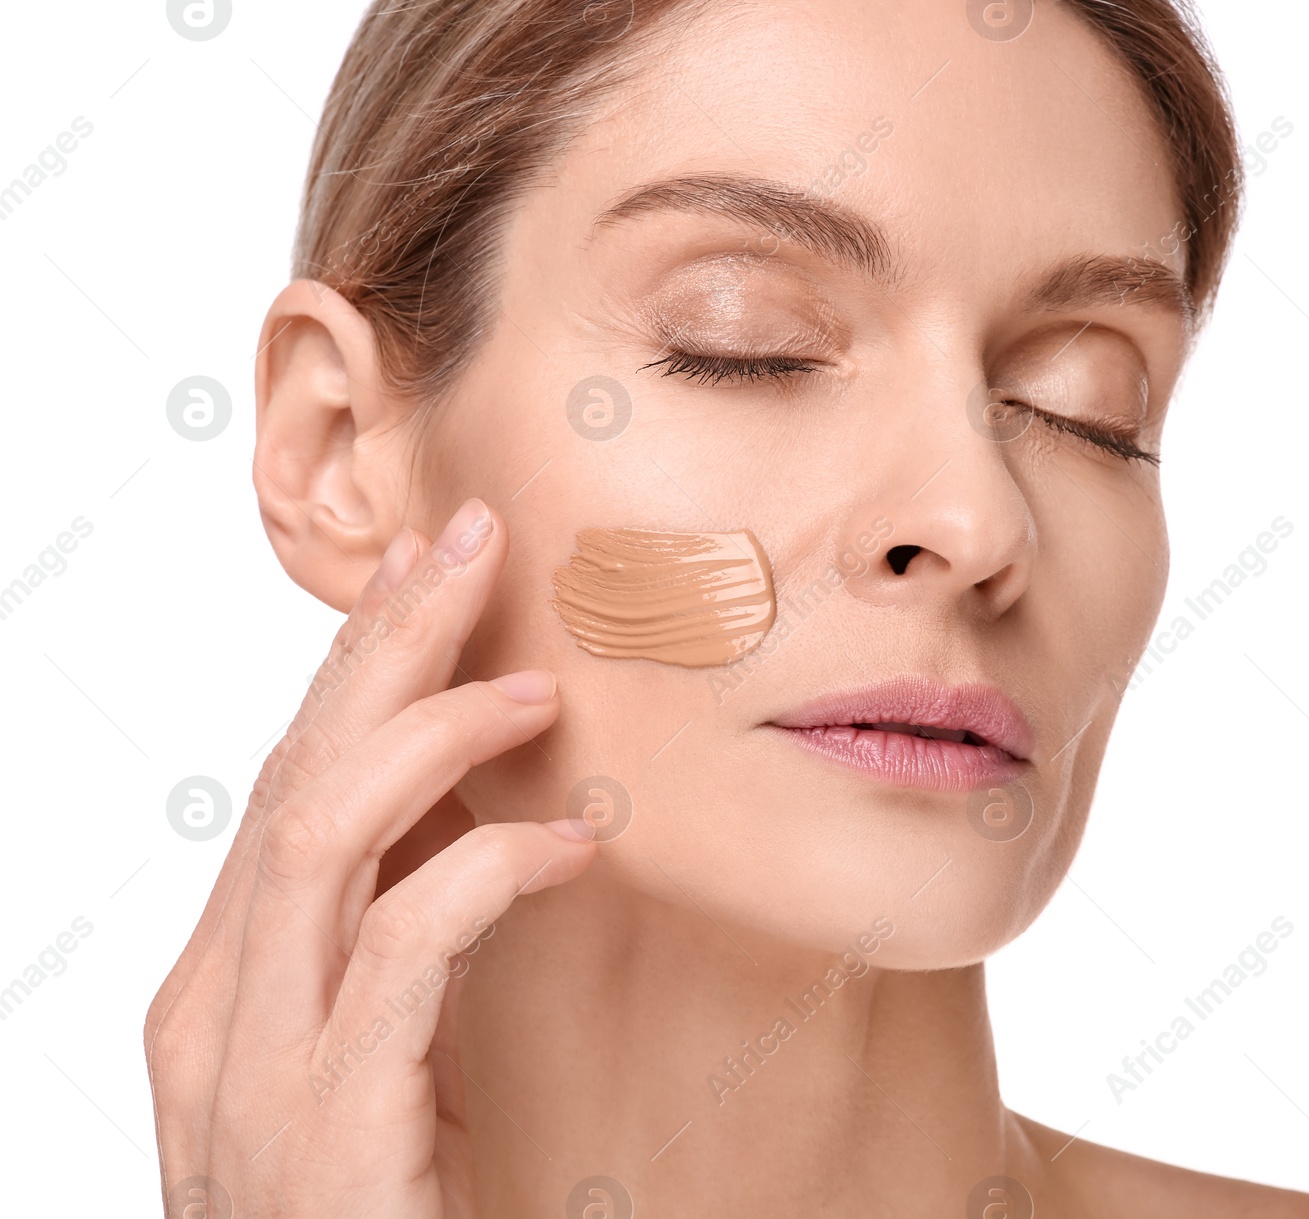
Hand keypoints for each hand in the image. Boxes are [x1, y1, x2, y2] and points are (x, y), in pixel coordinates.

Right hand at [145, 499, 594, 1217]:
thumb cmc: (381, 1209)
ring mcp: (256, 1071)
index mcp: (229, 981)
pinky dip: (491, 867)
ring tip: (537, 686)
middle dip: (383, 641)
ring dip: (433, 730)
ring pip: (322, 832)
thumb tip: (475, 817)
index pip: (287, 779)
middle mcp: (217, 1008)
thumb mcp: (380, 1054)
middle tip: (470, 537)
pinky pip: (407, 947)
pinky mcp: (329, 1124)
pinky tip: (574, 843)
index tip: (429, 568)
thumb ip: (394, 944)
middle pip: (296, 773)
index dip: (356, 663)